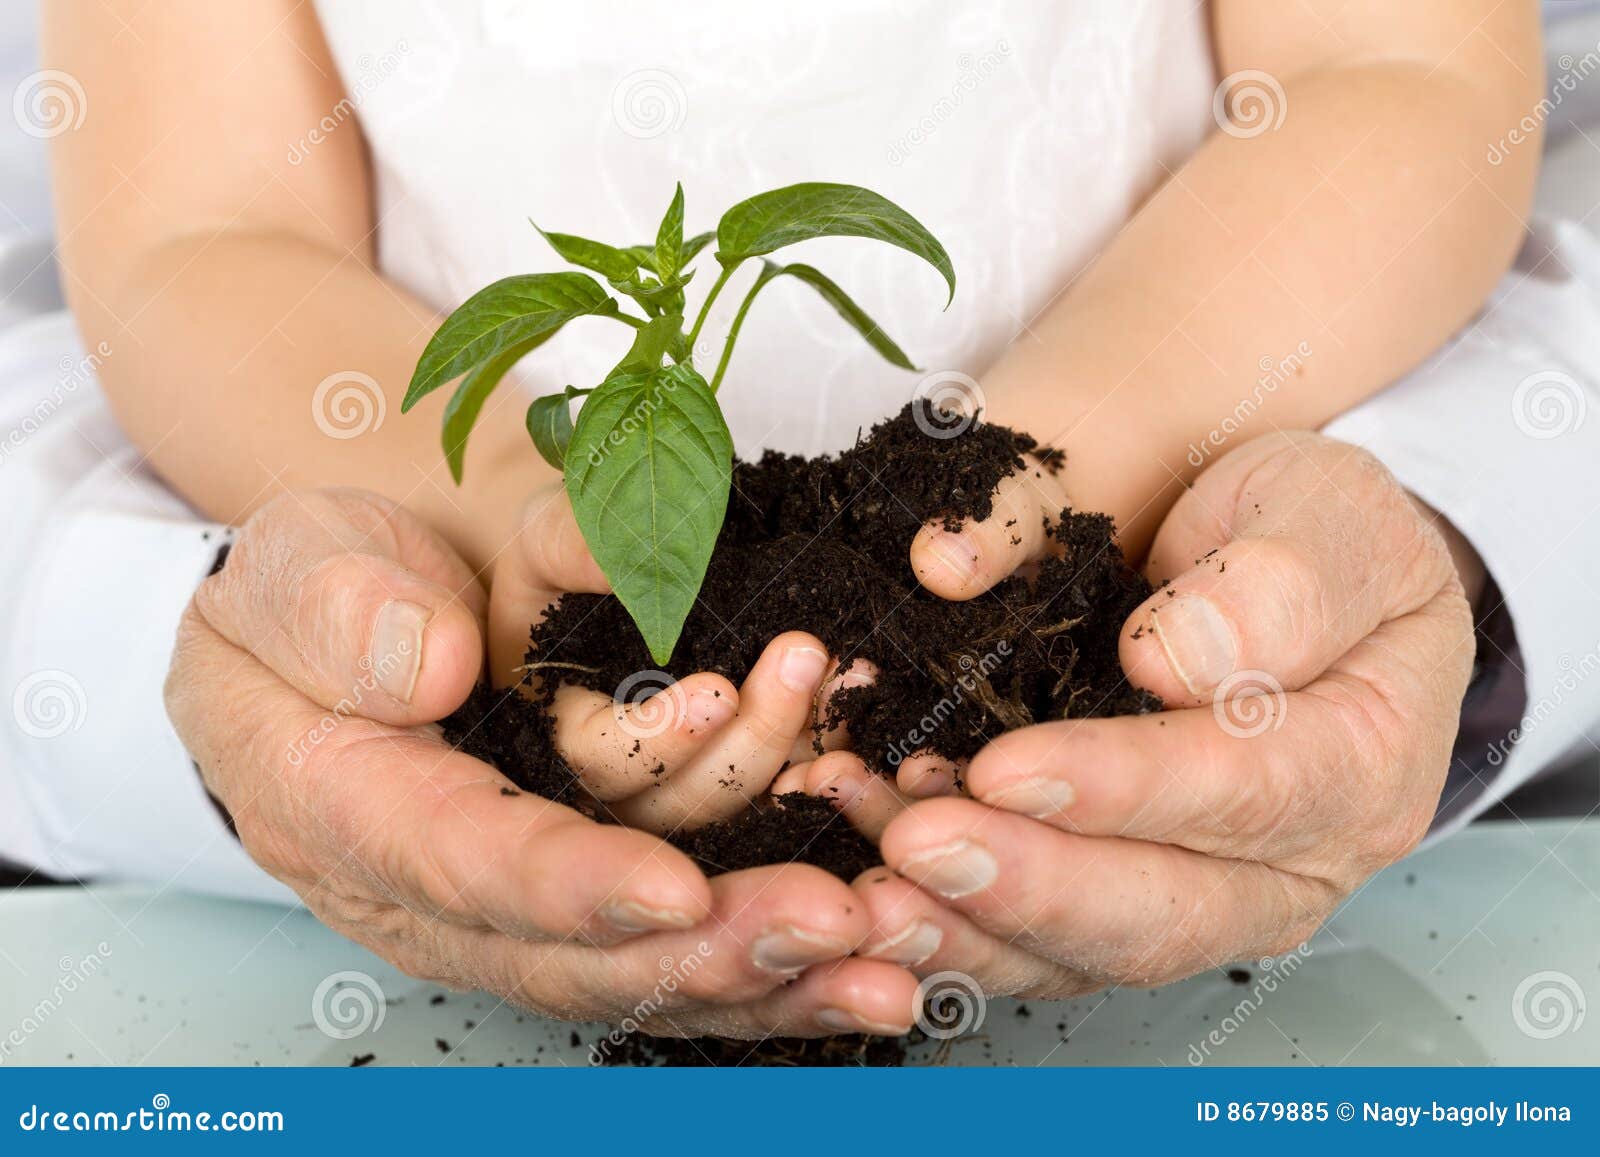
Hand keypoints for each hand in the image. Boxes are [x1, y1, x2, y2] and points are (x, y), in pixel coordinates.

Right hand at [166, 488, 917, 1035]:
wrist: (353, 613)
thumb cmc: (318, 584)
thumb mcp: (296, 566)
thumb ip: (342, 614)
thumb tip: (432, 667)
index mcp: (349, 811)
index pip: (464, 861)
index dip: (572, 884)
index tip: (678, 889)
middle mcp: (436, 891)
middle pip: (574, 947)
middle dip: (710, 945)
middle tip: (833, 923)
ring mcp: (513, 907)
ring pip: (640, 967)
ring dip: (769, 964)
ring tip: (888, 947)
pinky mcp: (578, 900)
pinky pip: (671, 950)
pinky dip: (773, 966)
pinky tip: (871, 966)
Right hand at [487, 479, 864, 830]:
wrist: (629, 561)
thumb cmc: (575, 550)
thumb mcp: (553, 528)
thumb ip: (566, 545)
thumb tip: (615, 568)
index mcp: (556, 737)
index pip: (591, 772)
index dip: (656, 748)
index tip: (717, 694)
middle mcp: (617, 787)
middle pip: (681, 803)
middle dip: (749, 741)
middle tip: (803, 655)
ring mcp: (686, 789)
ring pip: (744, 807)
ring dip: (803, 748)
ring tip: (850, 673)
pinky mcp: (745, 779)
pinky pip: (791, 789)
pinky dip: (831, 749)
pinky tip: (864, 693)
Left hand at [803, 433, 1473, 994]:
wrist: (1289, 575)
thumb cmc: (1312, 536)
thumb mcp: (1327, 513)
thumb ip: (1281, 580)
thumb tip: (1174, 659)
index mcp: (1362, 760)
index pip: (1243, 789)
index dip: (1121, 787)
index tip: (1006, 767)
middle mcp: (1296, 864)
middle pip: (1162, 912)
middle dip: (1028, 886)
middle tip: (912, 845)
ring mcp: (1212, 902)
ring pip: (1089, 955)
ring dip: (971, 928)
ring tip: (872, 889)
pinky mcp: (1131, 910)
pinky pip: (1042, 953)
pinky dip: (956, 938)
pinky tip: (881, 907)